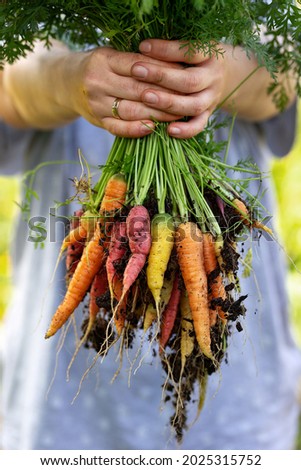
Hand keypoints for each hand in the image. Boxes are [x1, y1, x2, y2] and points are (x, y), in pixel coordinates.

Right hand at [70, 46, 184, 136]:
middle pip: (137, 89)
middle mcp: (98, 81)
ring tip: (176, 114)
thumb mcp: (112, 54)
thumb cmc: (100, 67)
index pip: (138, 65)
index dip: (162, 70)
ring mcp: (96, 104)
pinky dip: (136, 129)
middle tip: (187, 97)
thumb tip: (174, 64)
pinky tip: (153, 128)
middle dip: (165, 94)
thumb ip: (135, 60)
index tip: (183, 72)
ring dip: (156, 114)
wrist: (67, 83)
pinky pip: (118, 128)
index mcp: (104, 60)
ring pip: (131, 110)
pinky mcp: (97, 121)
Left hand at [131, 39, 227, 137]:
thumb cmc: (198, 58)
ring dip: (169, 102)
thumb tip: (142, 47)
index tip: (143, 46)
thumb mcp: (192, 46)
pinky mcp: (208, 115)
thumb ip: (172, 48)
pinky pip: (198, 125)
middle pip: (189, 81)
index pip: (190, 51)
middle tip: (136, 71)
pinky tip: (169, 130)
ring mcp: (211, 99)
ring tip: (145, 97)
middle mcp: (213, 78)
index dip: (166, 50)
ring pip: (193, 105)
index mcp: (209, 55)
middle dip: (161, 76)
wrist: (228, 76)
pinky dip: (185, 130)